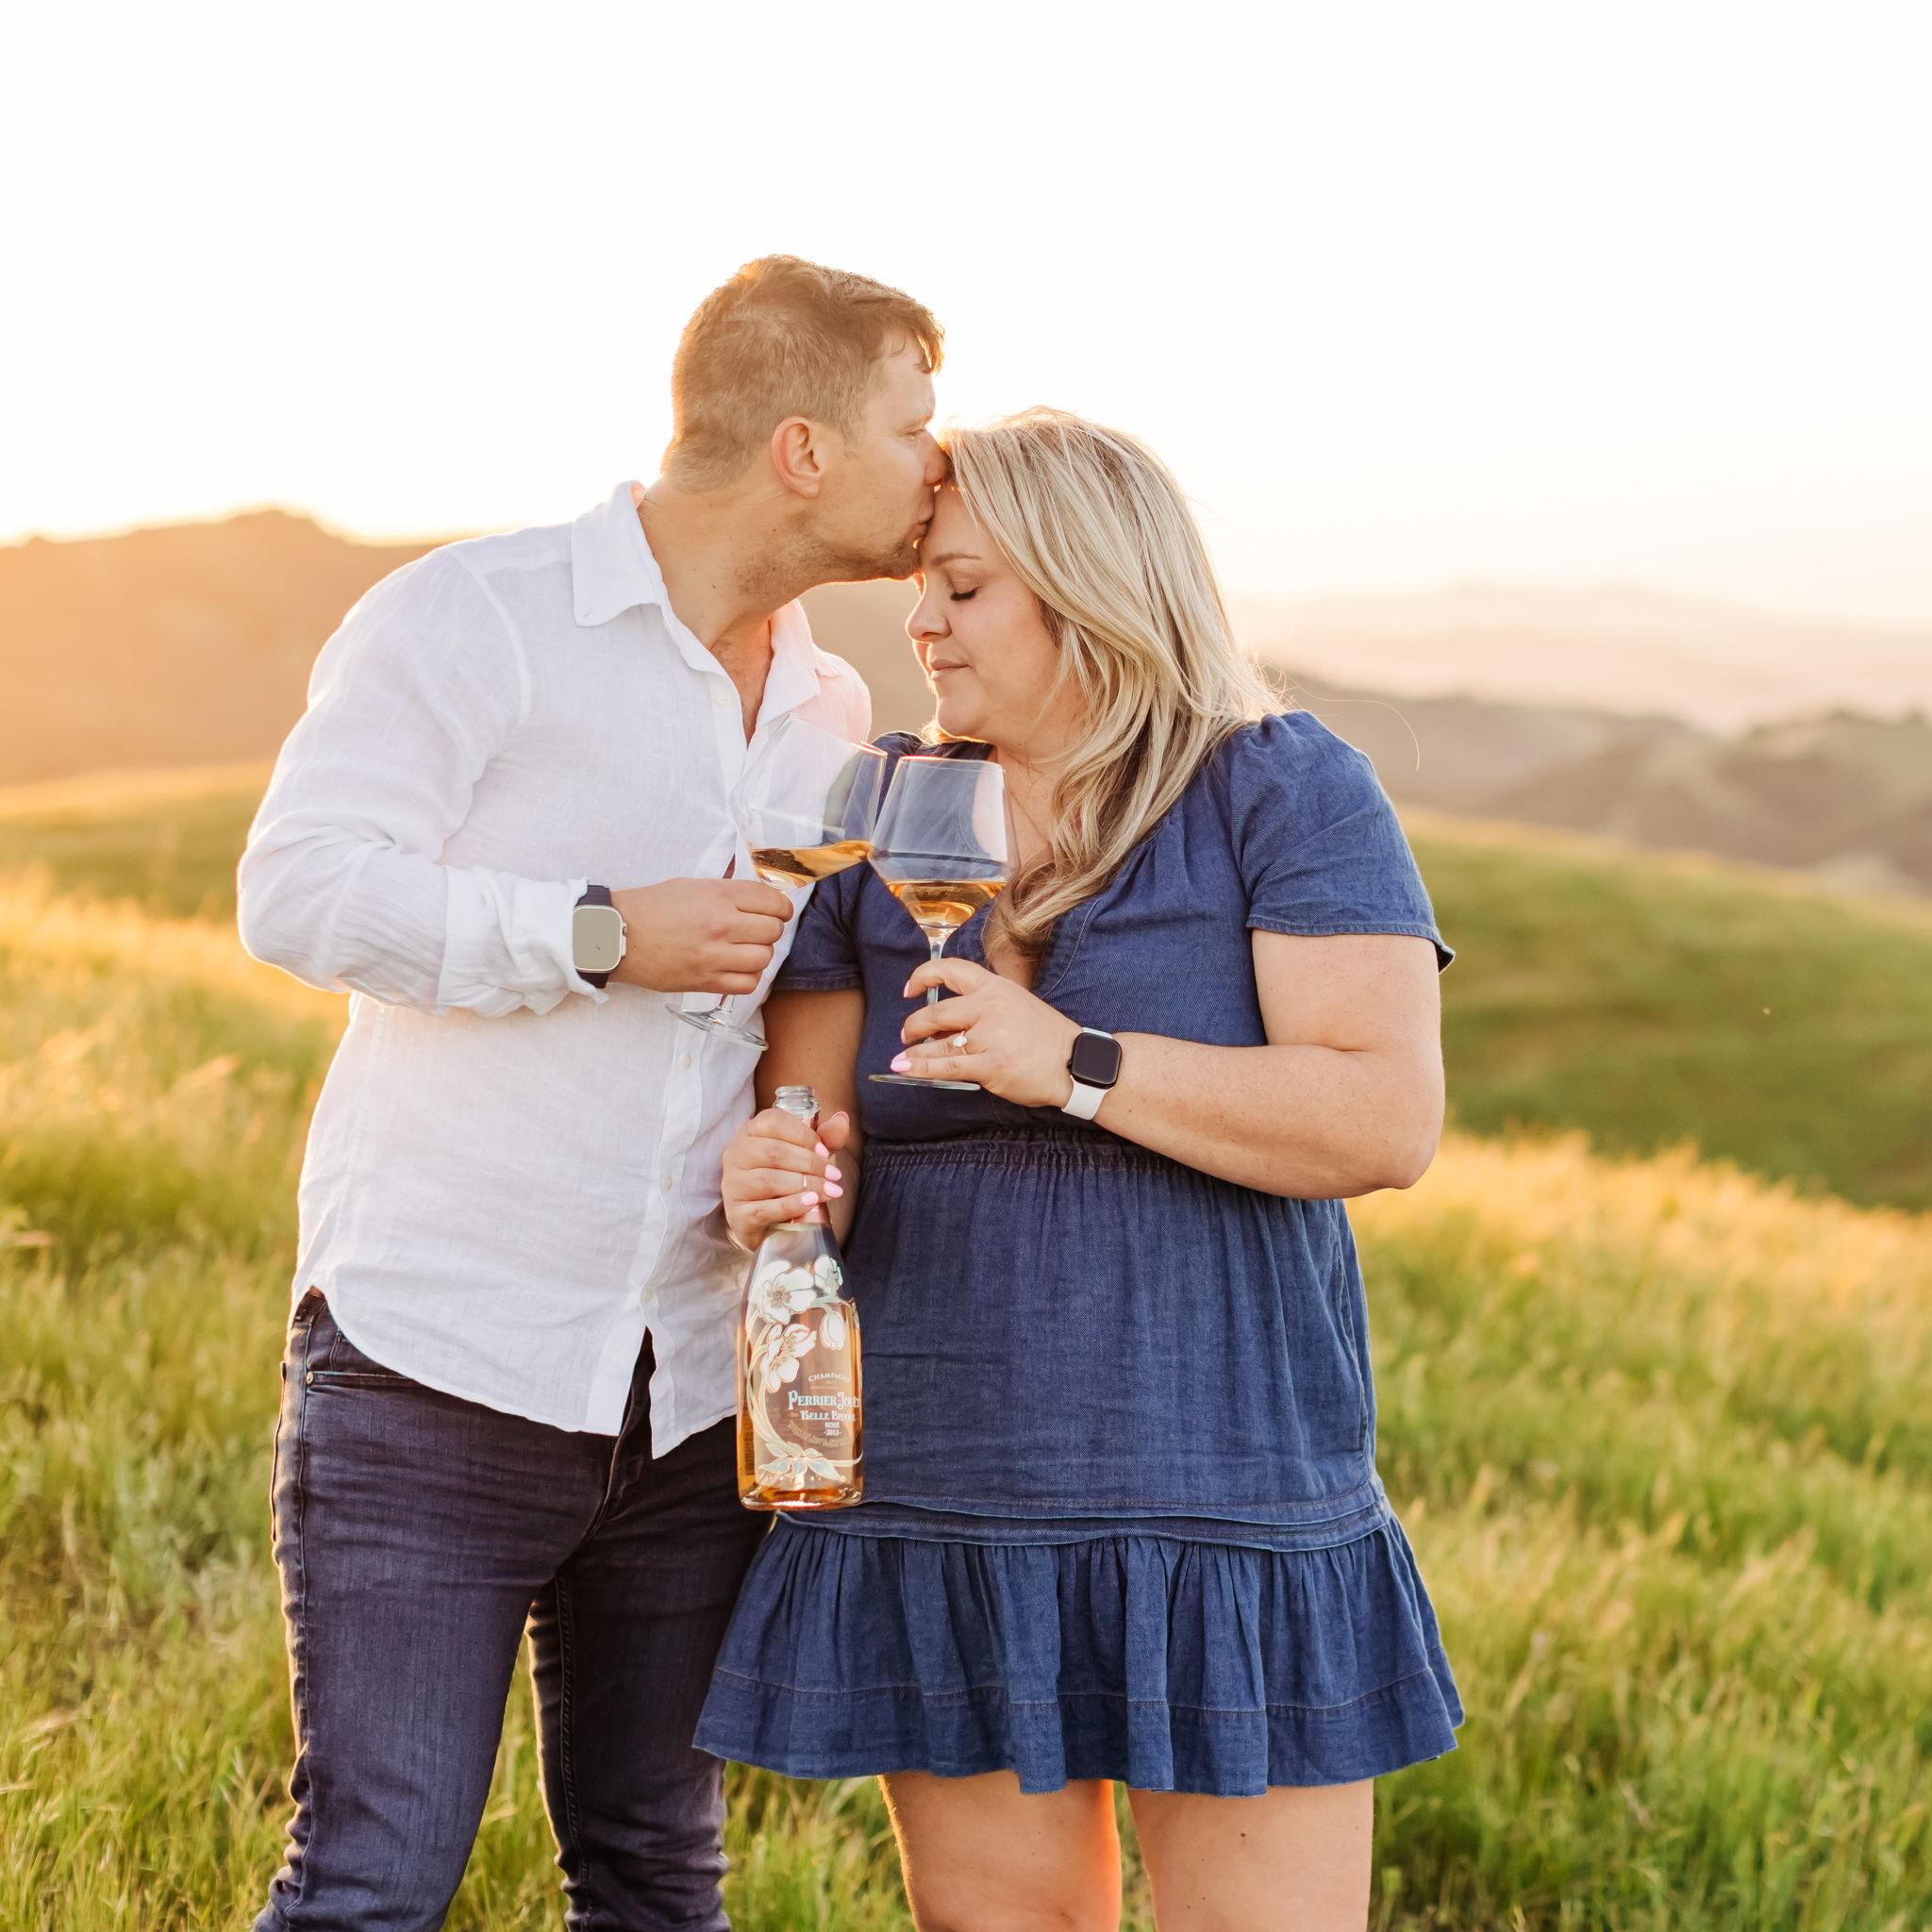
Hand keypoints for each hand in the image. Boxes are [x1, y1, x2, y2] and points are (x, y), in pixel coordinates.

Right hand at [609, 878, 793, 993]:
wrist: (617, 935)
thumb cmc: (651, 907)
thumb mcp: (691, 886)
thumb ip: (726, 891)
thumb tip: (757, 896)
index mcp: (718, 896)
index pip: (772, 902)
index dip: (780, 908)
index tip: (776, 912)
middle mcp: (720, 925)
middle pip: (772, 931)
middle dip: (769, 930)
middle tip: (756, 930)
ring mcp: (714, 955)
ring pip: (764, 958)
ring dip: (759, 954)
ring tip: (744, 950)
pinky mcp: (705, 980)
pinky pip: (748, 984)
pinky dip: (748, 977)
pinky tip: (737, 968)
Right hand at [721, 1107, 853, 1249]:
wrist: (761, 1219)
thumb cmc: (784, 1177)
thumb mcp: (806, 1154)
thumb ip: (824, 1137)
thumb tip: (842, 1118)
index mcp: (750, 1131)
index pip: (773, 1122)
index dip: (803, 1135)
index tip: (826, 1151)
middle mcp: (736, 1154)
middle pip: (773, 1152)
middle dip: (810, 1163)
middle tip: (834, 1175)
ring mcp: (733, 1184)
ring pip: (769, 1180)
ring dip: (805, 1185)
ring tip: (829, 1191)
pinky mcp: (736, 1214)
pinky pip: (764, 1209)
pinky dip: (791, 1205)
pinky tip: (811, 1203)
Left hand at [890, 959, 1080, 1107]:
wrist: (1074, 1061)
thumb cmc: (1044, 1036)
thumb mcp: (1015, 1004)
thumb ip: (982, 1007)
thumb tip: (943, 1023)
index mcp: (995, 987)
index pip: (951, 970)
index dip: (923, 976)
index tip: (909, 990)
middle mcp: (990, 1006)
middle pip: (937, 1012)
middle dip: (914, 1025)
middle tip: (907, 1035)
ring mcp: (990, 1036)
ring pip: (939, 1042)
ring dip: (915, 1052)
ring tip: (902, 1059)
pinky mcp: (991, 1065)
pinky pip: (948, 1066)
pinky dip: (922, 1068)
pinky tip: (906, 1069)